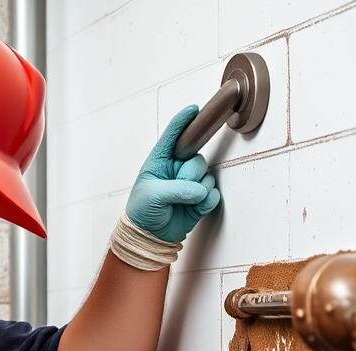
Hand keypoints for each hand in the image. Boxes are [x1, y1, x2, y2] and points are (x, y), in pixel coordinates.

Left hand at [125, 105, 221, 242]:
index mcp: (160, 161)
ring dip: (198, 189)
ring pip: (207, 176)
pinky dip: (207, 200)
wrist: (150, 235)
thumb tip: (198, 190)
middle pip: (197, 159)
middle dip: (191, 173)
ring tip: (183, 201)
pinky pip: (213, 194)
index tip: (193, 109)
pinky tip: (195, 207)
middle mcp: (177, 169)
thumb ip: (176, 189)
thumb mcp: (152, 196)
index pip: (173, 137)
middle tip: (181, 186)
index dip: (183, 122)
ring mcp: (190, 183)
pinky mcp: (200, 199)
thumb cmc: (142, 211)